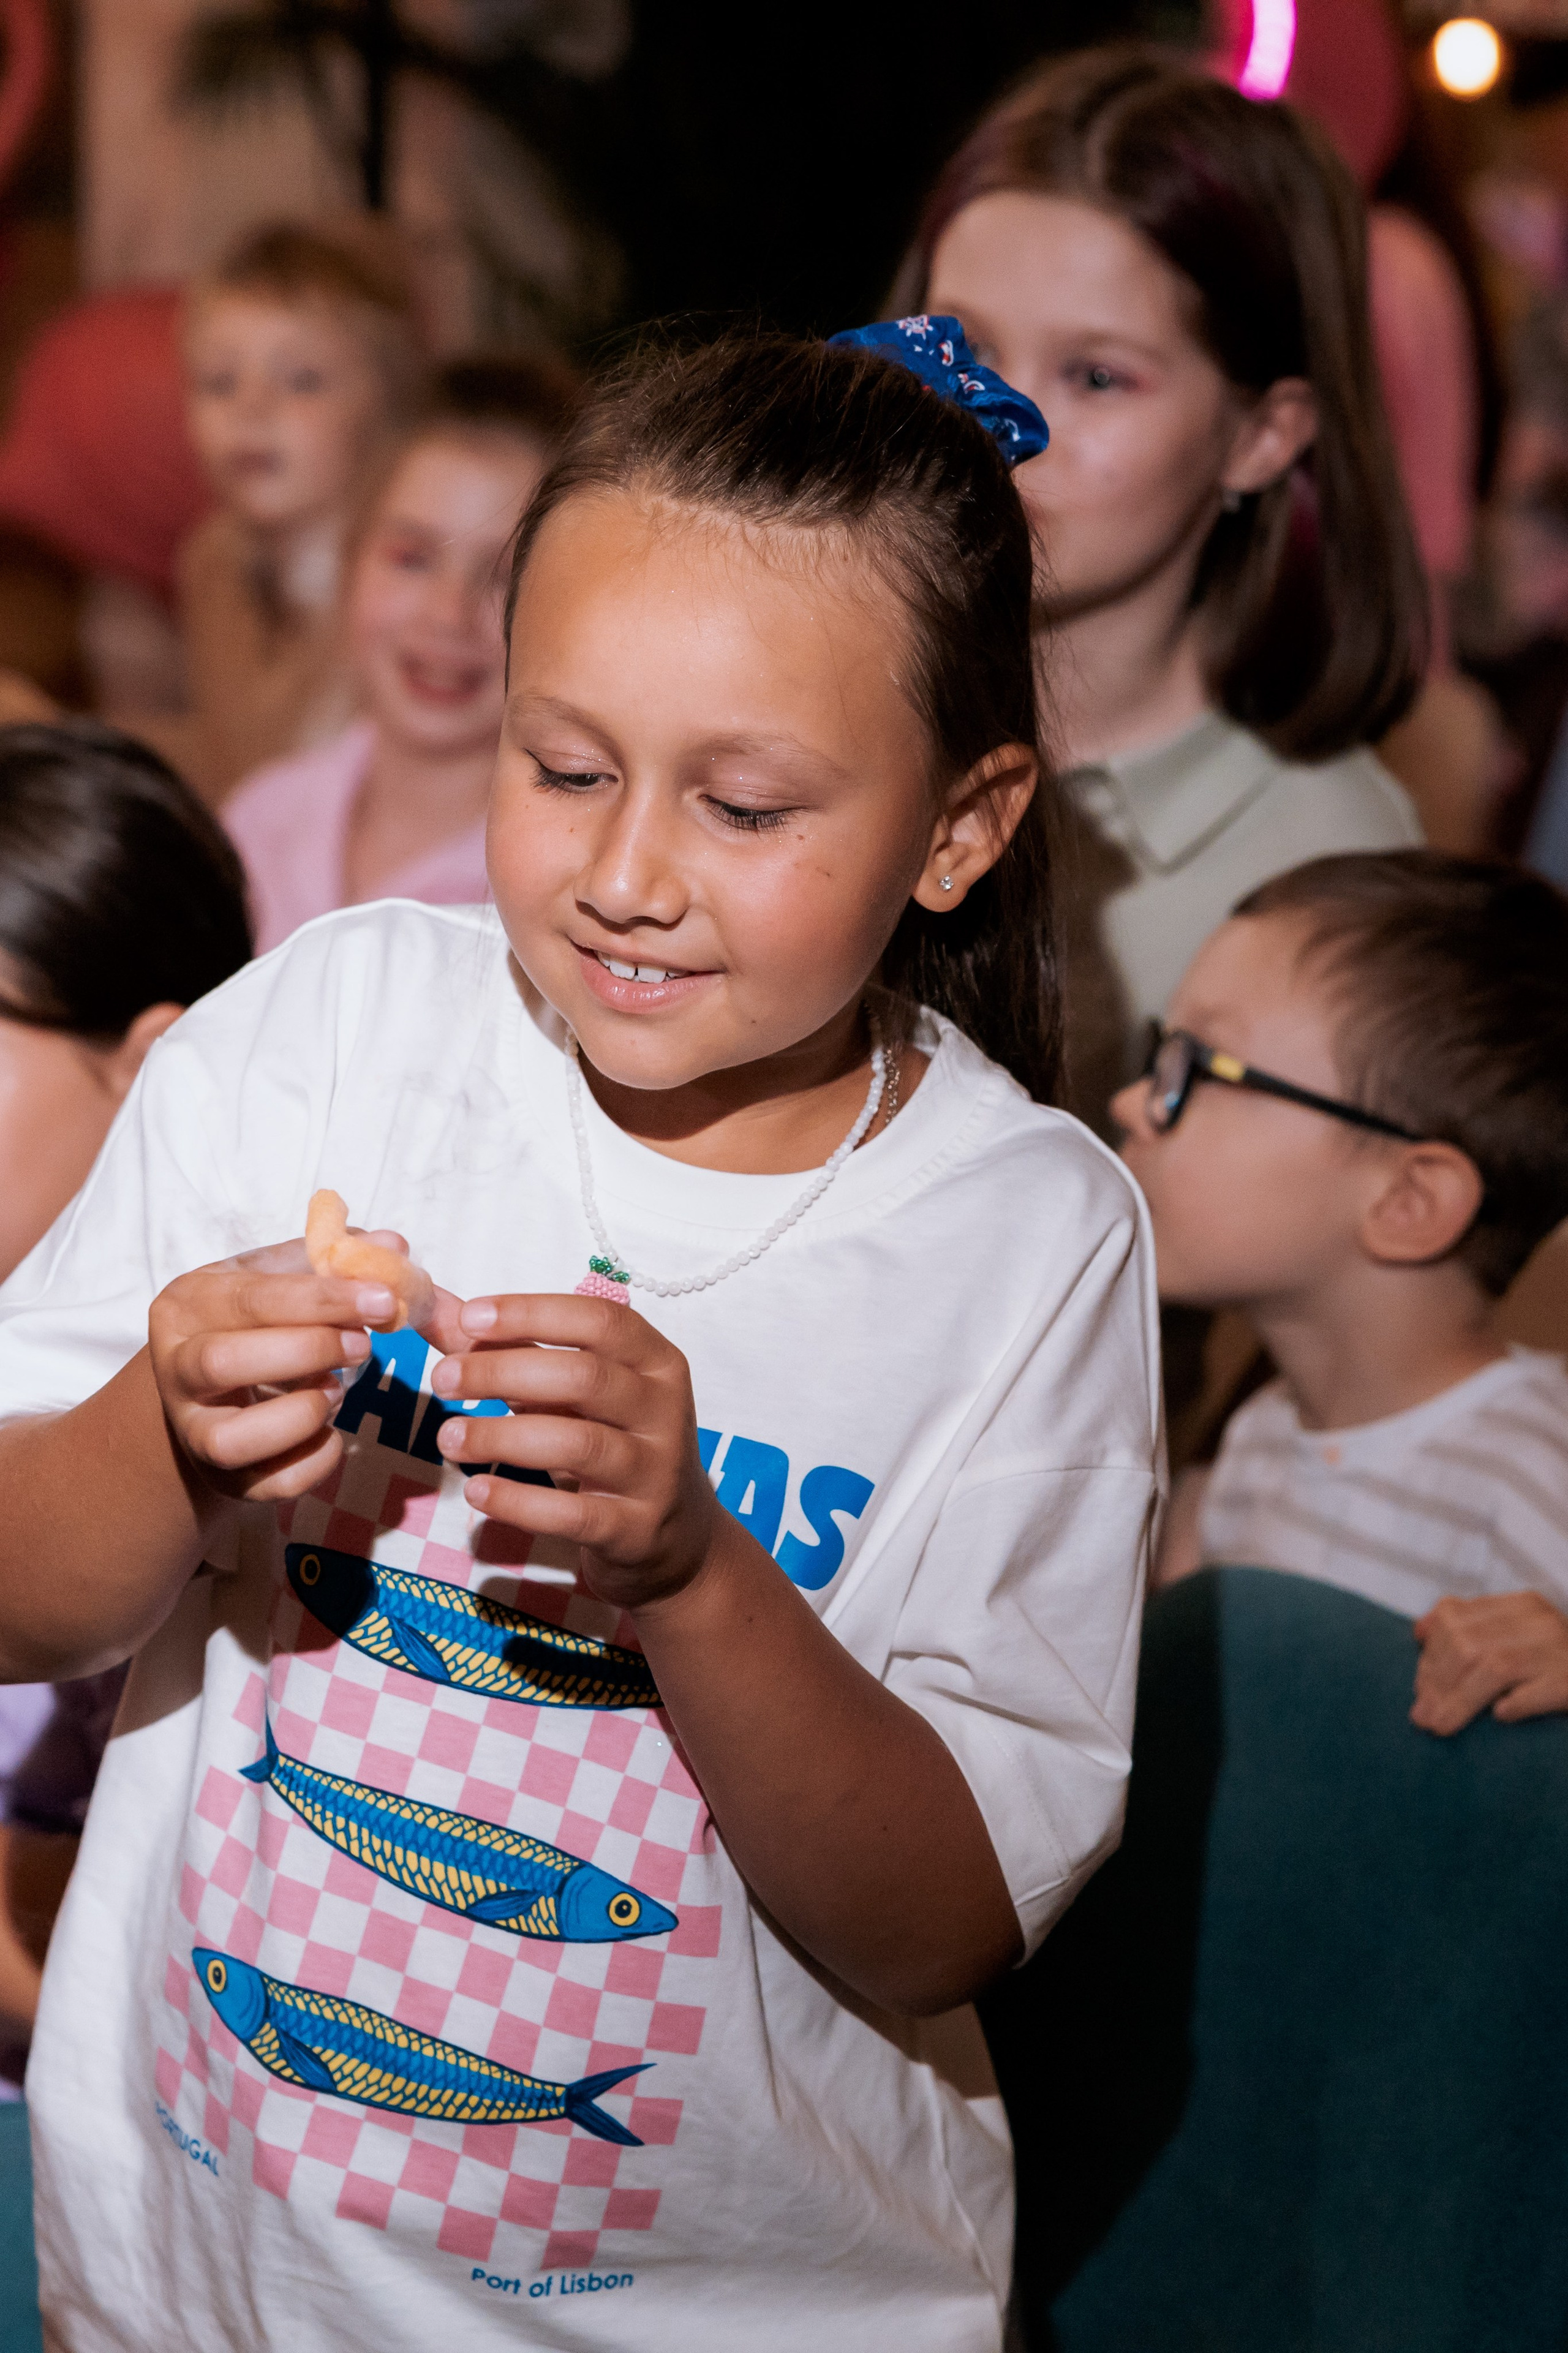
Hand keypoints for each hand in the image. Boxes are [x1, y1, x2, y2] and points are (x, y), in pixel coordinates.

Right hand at [148, 1233, 459, 1506]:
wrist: (212, 1393)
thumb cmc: (254, 1322)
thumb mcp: (279, 1277)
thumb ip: (332, 1260)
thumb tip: (393, 1246)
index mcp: (187, 1306)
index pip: (251, 1298)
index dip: (322, 1300)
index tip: (383, 1301)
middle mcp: (176, 1370)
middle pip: (222, 1362)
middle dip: (307, 1351)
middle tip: (364, 1345)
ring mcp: (194, 1432)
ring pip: (230, 1439)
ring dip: (301, 1414)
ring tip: (337, 1389)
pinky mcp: (225, 1479)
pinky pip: (270, 1485)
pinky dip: (315, 1461)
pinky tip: (332, 1432)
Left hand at [429, 1292, 727, 1612]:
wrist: (675, 1534)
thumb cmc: (614, 1442)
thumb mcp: (576, 1391)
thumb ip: (511, 1348)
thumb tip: (439, 1309)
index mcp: (655, 1361)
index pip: (599, 1321)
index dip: (532, 1313)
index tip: (469, 1318)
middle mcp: (663, 1410)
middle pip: (584, 1377)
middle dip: (503, 1372)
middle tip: (444, 1379)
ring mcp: (654, 1472)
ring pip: (577, 1444)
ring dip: (501, 1436)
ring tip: (448, 1437)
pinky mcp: (634, 1528)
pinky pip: (572, 1514)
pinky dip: (519, 1502)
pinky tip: (477, 1492)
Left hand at [1410, 1590, 1567, 1735]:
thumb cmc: (1553, 1668)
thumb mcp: (1514, 1640)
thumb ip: (1471, 1630)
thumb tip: (1419, 1631)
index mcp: (1520, 1606)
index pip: (1454, 1618)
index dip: (1429, 1654)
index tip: (1419, 1688)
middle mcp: (1541, 1621)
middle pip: (1467, 1643)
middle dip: (1436, 1681)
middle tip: (1422, 1715)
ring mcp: (1561, 1651)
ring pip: (1493, 1666)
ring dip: (1459, 1700)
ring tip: (1439, 1726)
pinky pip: (1537, 1691)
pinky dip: (1515, 1704)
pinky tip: (1500, 1717)